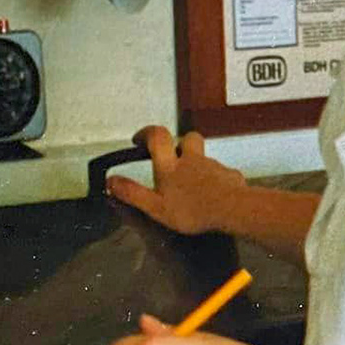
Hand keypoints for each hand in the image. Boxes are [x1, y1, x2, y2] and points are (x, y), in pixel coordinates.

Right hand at [106, 126, 246, 235]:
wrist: (233, 210)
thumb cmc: (193, 210)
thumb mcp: (154, 207)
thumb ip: (132, 193)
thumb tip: (111, 181)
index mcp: (171, 166)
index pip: (157, 136)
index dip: (147, 133)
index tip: (139, 140)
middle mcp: (193, 160)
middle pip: (188, 138)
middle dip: (178, 143)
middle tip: (171, 158)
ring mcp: (214, 166)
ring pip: (205, 157)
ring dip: (197, 165)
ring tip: (191, 186)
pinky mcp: (231, 175)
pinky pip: (222, 173)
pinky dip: (215, 180)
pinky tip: (213, 195)